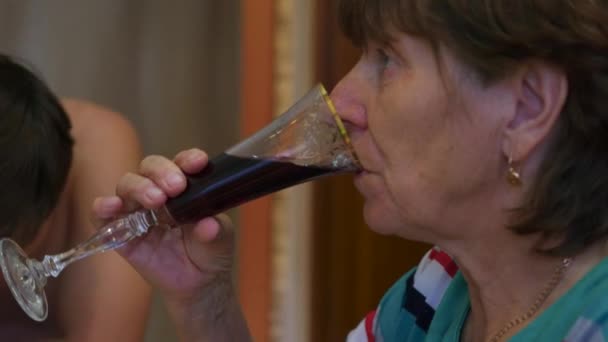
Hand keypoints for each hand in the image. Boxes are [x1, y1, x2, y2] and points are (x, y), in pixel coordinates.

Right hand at [92, 148, 235, 302]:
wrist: (198, 284)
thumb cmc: (210, 252)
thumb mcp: (220, 241)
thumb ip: (215, 231)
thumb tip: (209, 225)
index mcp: (185, 187)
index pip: (182, 163)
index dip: (188, 159)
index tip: (198, 162)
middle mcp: (159, 193)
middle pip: (150, 167)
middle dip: (161, 172)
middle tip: (176, 187)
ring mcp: (138, 212)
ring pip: (127, 185)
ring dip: (138, 187)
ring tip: (155, 200)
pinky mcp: (121, 233)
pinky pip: (103, 216)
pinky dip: (102, 207)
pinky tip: (111, 206)